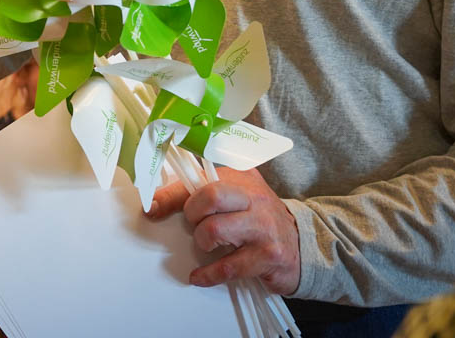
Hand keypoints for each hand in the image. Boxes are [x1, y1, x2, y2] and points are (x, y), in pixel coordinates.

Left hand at [148, 166, 299, 294]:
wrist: (302, 244)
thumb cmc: (259, 219)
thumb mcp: (236, 197)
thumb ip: (203, 193)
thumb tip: (157, 201)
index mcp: (242, 178)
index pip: (201, 178)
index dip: (172, 193)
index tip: (152, 207)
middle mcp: (254, 198)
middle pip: (211, 195)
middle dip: (193, 213)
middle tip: (194, 224)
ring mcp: (263, 226)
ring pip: (215, 230)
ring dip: (202, 241)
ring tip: (206, 245)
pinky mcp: (268, 256)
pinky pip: (228, 267)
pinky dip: (208, 274)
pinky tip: (200, 276)